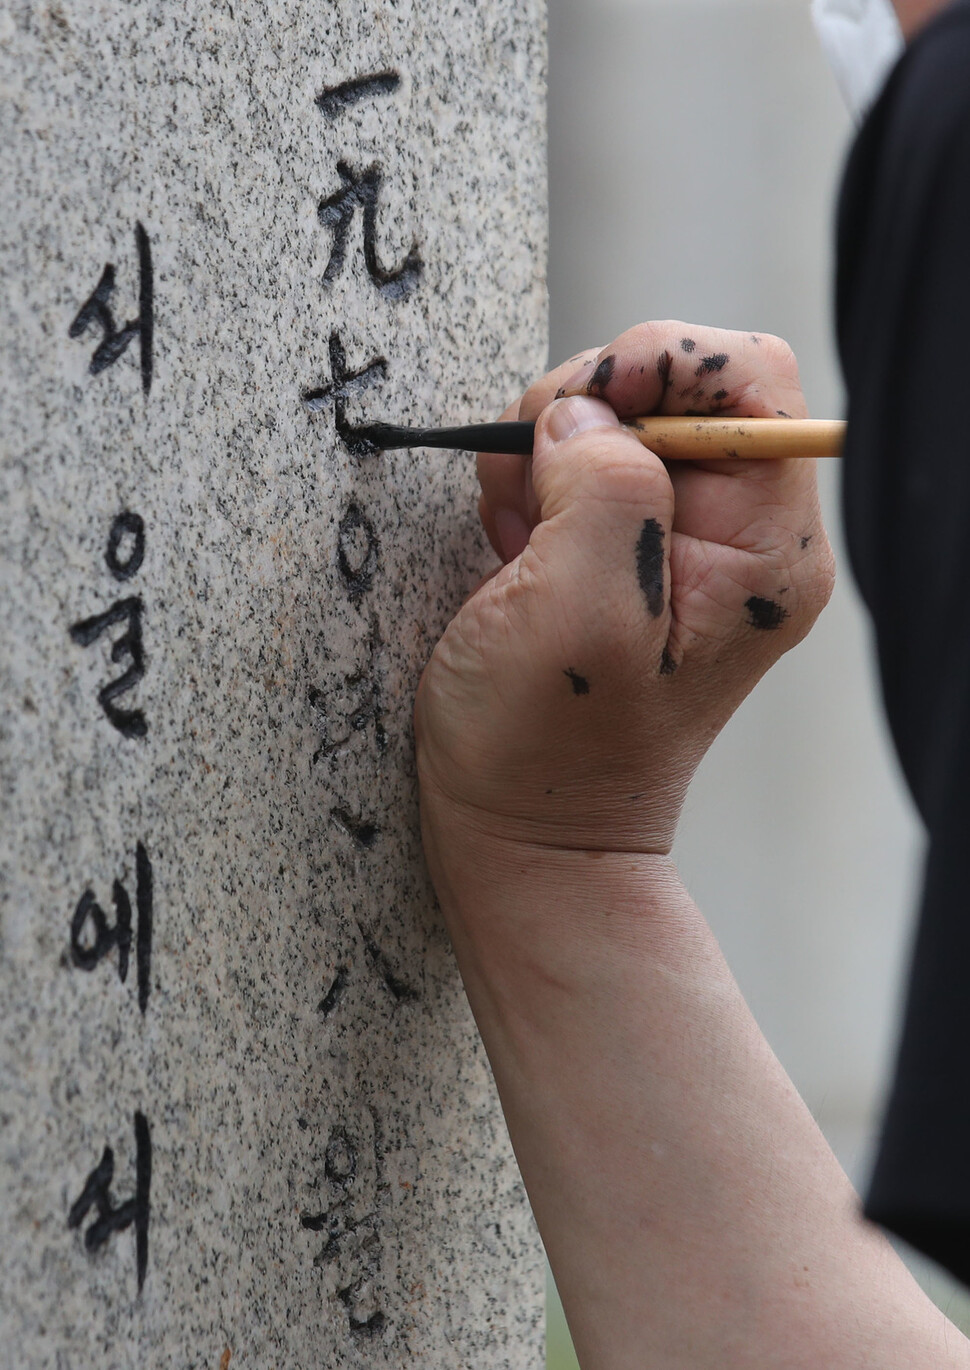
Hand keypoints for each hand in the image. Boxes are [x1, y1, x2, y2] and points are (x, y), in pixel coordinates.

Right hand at [415, 321, 834, 855]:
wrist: (526, 833)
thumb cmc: (548, 747)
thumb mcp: (581, 610)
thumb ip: (604, 486)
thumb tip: (582, 418)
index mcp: (764, 548)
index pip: (751, 378)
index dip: (660, 363)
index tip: (577, 413)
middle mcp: (741, 537)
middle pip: (681, 386)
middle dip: (585, 410)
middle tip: (530, 492)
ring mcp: (687, 545)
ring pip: (621, 419)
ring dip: (549, 452)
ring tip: (517, 536)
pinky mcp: (633, 553)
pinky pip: (587, 465)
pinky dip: (536, 484)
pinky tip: (517, 546)